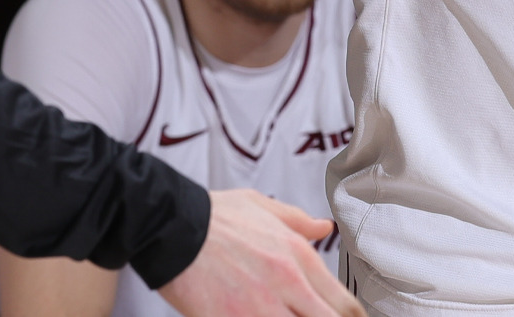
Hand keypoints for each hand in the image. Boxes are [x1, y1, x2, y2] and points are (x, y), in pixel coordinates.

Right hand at [157, 189, 363, 316]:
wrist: (170, 227)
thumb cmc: (214, 217)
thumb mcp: (263, 206)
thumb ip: (298, 221)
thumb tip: (323, 227)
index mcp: (298, 256)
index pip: (343, 303)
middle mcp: (287, 283)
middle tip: (311, 316)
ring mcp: (259, 307)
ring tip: (285, 316)